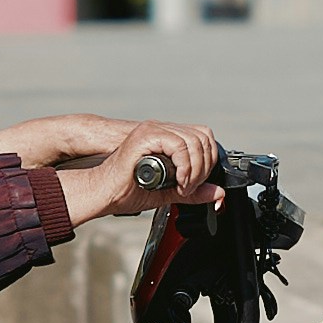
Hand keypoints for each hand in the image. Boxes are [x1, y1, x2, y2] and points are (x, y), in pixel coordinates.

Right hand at [0, 114, 200, 226]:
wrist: (103, 192)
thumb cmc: (127, 190)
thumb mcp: (169, 192)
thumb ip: (193, 191)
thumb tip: (218, 193)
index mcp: (167, 138)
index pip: (203, 138)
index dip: (207, 161)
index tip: (196, 184)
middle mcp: (161, 129)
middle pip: (202, 137)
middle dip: (204, 166)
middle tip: (190, 187)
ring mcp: (152, 130)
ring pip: (193, 140)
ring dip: (194, 168)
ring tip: (182, 187)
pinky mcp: (144, 136)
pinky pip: (177, 144)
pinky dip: (184, 166)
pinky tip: (177, 181)